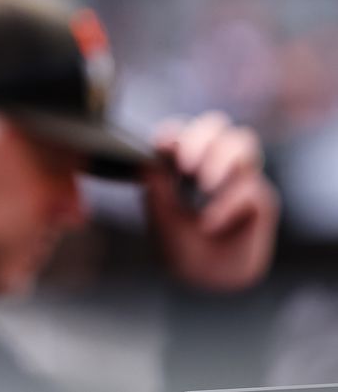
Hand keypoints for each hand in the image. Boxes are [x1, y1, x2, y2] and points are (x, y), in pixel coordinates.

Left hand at [143, 111, 278, 291]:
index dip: (173, 132)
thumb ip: (156, 187)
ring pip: (241, 142)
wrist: (209, 283)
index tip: (162, 145)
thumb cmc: (182, 246)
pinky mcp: (261, 199)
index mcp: (185, 160)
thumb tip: (147, 159)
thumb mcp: (161, 216)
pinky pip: (250, 188)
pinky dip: (227, 204)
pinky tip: (209, 224)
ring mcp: (240, 177)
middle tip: (185, 164)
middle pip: (216, 124)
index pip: (182, 131)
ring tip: (204, 184)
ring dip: (220, 158)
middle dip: (199, 138)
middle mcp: (215, 162)